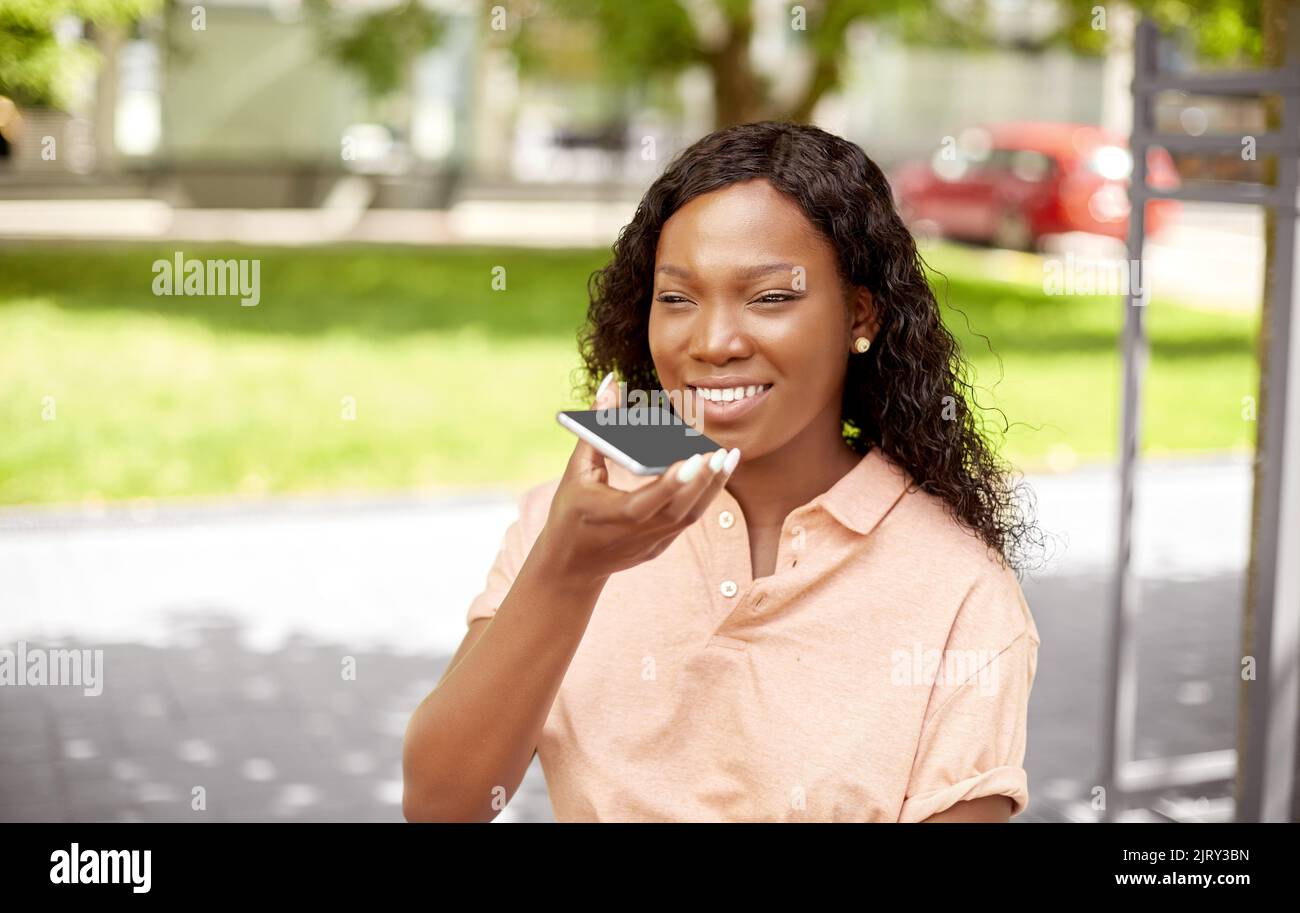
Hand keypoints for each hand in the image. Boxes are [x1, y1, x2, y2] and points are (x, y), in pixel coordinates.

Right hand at [537, 371, 739, 585]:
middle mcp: (637, 533)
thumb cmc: (570, 511)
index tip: (696, 459)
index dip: (673, 483)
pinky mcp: (662, 546)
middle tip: (721, 450)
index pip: (649, 501)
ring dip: (713, 486)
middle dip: (704, 480)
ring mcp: (652, 543)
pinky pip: (689, 520)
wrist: (572, 565)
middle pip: (679, 509)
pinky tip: (716, 472)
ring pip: (691, 515)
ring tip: (728, 457)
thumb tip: (610, 384)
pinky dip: (705, 496)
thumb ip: (596, 427)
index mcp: (612, 516)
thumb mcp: (576, 471)